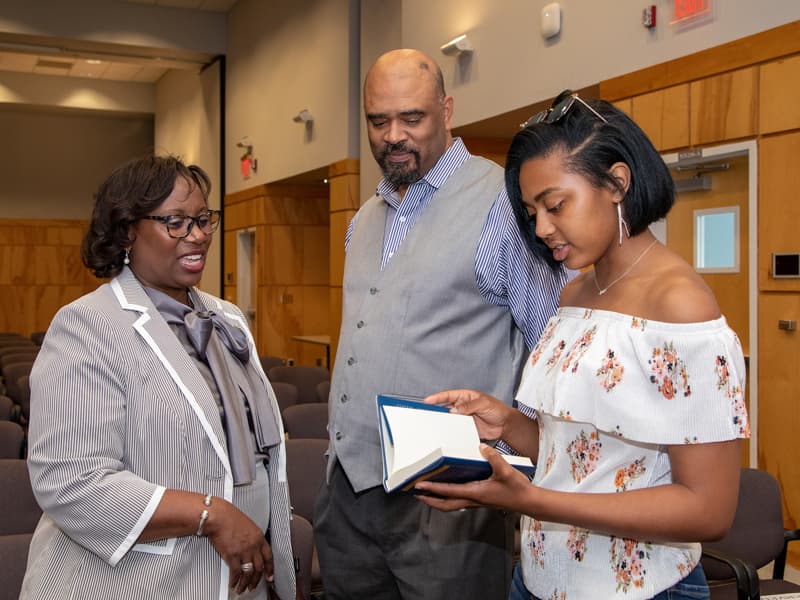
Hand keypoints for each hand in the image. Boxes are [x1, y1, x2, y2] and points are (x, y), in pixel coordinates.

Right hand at [204, 499, 273, 593]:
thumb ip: (251, 537)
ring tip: (242, 589)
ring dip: (246, 584)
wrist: (218, 516)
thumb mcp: (247, 524)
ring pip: (249, 573)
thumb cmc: (228, 517)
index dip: (270, 569)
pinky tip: (233, 583)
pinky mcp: (232, 555)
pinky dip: (235, 581)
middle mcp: (254, 545)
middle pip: (259, 568)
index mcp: (259, 536)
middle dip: (257, 580)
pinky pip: (236, 573)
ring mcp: (244, 551)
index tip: (270, 576)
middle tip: (254, 586)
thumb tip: (250, 546)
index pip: (269, 556)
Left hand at [415, 443, 532, 512]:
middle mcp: (472, 499)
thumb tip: (481, 447)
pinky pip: (458, 500)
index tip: (419, 485)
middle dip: (429, 500)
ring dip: (437, 500)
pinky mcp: (480, 500)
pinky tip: (448, 488)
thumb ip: (493, 458)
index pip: (448, 491)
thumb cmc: (517, 489)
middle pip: (444, 504)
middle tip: (415, 494)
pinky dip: (448, 497)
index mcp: (475, 492)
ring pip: (450, 504)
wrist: (528, 502)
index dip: (432, 489)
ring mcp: (476, 501)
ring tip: (426, 493)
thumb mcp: (506, 470)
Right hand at [424, 389, 512, 440]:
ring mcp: (464, 418)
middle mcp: (463, 407)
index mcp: (465, 396)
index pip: (448, 395)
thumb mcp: (483, 403)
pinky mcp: (466, 429)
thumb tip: (455, 410)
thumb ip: (469, 406)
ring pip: (450, 420)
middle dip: (437, 411)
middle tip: (428, 415)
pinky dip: (451, 432)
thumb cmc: (498, 409)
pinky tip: (448, 434)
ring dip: (444, 422)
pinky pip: (456, 430)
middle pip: (446, 408)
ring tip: (436, 425)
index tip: (427, 400)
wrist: (505, 425)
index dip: (437, 397)